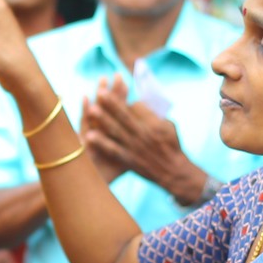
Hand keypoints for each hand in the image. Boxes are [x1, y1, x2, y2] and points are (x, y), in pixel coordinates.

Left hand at [80, 79, 206, 203]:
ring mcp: (134, 147)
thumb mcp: (170, 126)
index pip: (138, 107)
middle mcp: (143, 134)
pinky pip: (113, 150)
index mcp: (154, 124)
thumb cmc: (172, 146)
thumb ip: (154, 115)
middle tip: (100, 91)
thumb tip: (138, 104)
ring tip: (91, 109)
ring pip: (116, 130)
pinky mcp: (128, 159)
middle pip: (124, 115)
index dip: (127, 100)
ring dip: (103, 119)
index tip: (121, 95)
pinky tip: (90, 135)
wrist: (173, 172)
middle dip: (111, 103)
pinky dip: (101, 143)